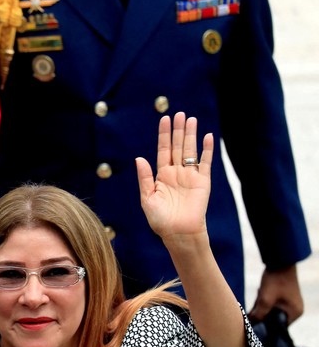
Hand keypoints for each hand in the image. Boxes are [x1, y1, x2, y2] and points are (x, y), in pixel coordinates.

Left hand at [135, 112, 213, 241]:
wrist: (178, 233)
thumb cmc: (160, 219)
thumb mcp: (147, 198)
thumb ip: (145, 178)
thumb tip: (139, 158)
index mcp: (161, 175)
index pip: (163, 150)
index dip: (164, 135)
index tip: (164, 119)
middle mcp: (176, 173)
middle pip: (178, 146)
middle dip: (178, 130)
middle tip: (180, 114)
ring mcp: (190, 176)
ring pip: (191, 151)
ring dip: (191, 135)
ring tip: (191, 119)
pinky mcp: (203, 182)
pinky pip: (205, 163)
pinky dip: (207, 150)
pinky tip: (208, 137)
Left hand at [250, 265, 304, 324]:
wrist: (280, 261)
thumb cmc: (276, 281)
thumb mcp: (265, 299)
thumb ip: (259, 314)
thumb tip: (251, 324)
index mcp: (294, 313)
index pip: (278, 327)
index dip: (265, 326)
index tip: (255, 323)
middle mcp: (294, 310)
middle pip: (273, 319)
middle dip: (262, 314)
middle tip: (256, 305)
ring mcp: (289, 303)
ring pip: (270, 311)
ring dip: (261, 306)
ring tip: (260, 295)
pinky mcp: (283, 298)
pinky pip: (270, 304)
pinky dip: (263, 301)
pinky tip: (260, 293)